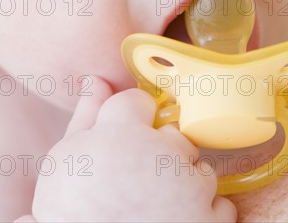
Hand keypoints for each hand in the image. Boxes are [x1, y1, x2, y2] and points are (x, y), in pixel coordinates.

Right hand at [30, 77, 236, 221]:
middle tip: (137, 180)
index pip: (139, 101)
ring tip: (155, 206)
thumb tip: (97, 79)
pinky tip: (175, 222)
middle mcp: (161, 154)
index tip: (123, 142)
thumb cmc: (69, 211)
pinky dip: (204, 213)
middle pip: (174, 133)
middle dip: (160, 151)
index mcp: (122, 133)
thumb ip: (87, 115)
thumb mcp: (65, 158)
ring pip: (200, 168)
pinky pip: (221, 205)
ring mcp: (188, 190)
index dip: (130, 121)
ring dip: (184, 182)